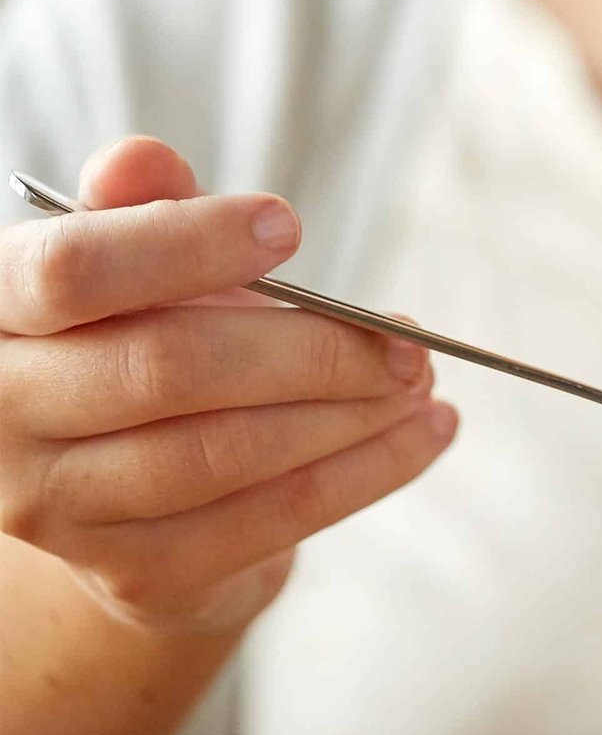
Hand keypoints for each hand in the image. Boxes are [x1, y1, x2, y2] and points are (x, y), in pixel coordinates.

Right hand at [0, 138, 457, 633]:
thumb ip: (139, 211)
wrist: (119, 496)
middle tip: (405, 337)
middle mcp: (1, 417)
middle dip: (312, 347)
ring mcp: (60, 510)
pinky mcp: (137, 574)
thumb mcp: (130, 268)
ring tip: (421, 378)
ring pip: (229, 452)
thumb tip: (142, 160)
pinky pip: (271, 519)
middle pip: (170, 369)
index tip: (288, 226)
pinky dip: (367, 471)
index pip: (71, 272)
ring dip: (351, 414)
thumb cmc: (132, 345)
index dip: (184, 244)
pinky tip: (426, 433)